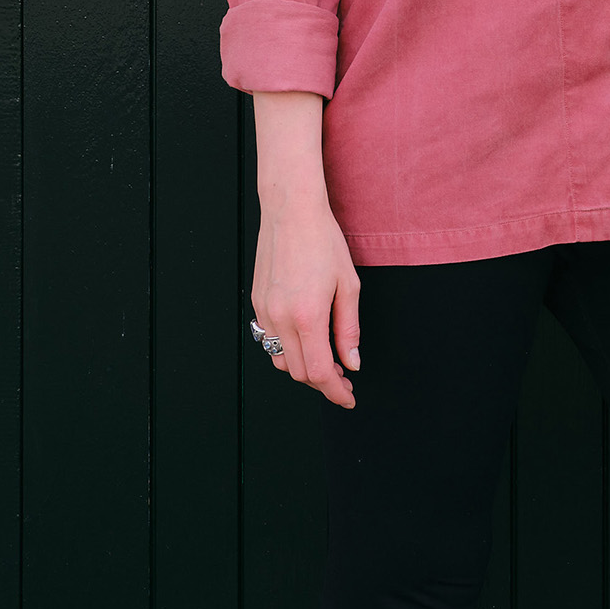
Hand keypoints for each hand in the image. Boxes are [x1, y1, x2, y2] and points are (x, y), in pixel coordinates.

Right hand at [251, 188, 361, 407]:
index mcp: (307, 316)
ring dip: (304, 368)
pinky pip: (269, 340)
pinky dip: (288, 349)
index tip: (348, 397)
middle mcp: (281, 318)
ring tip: (326, 359)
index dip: (335, 392)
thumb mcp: (348, 285)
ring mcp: (265, 311)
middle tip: (343, 376)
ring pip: (281, 360)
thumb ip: (349, 329)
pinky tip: (306, 339)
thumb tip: (351, 362)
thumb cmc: (322, 241)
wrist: (291, 211)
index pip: (319, 373)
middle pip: (299, 372)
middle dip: (323, 382)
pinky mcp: (257, 302)